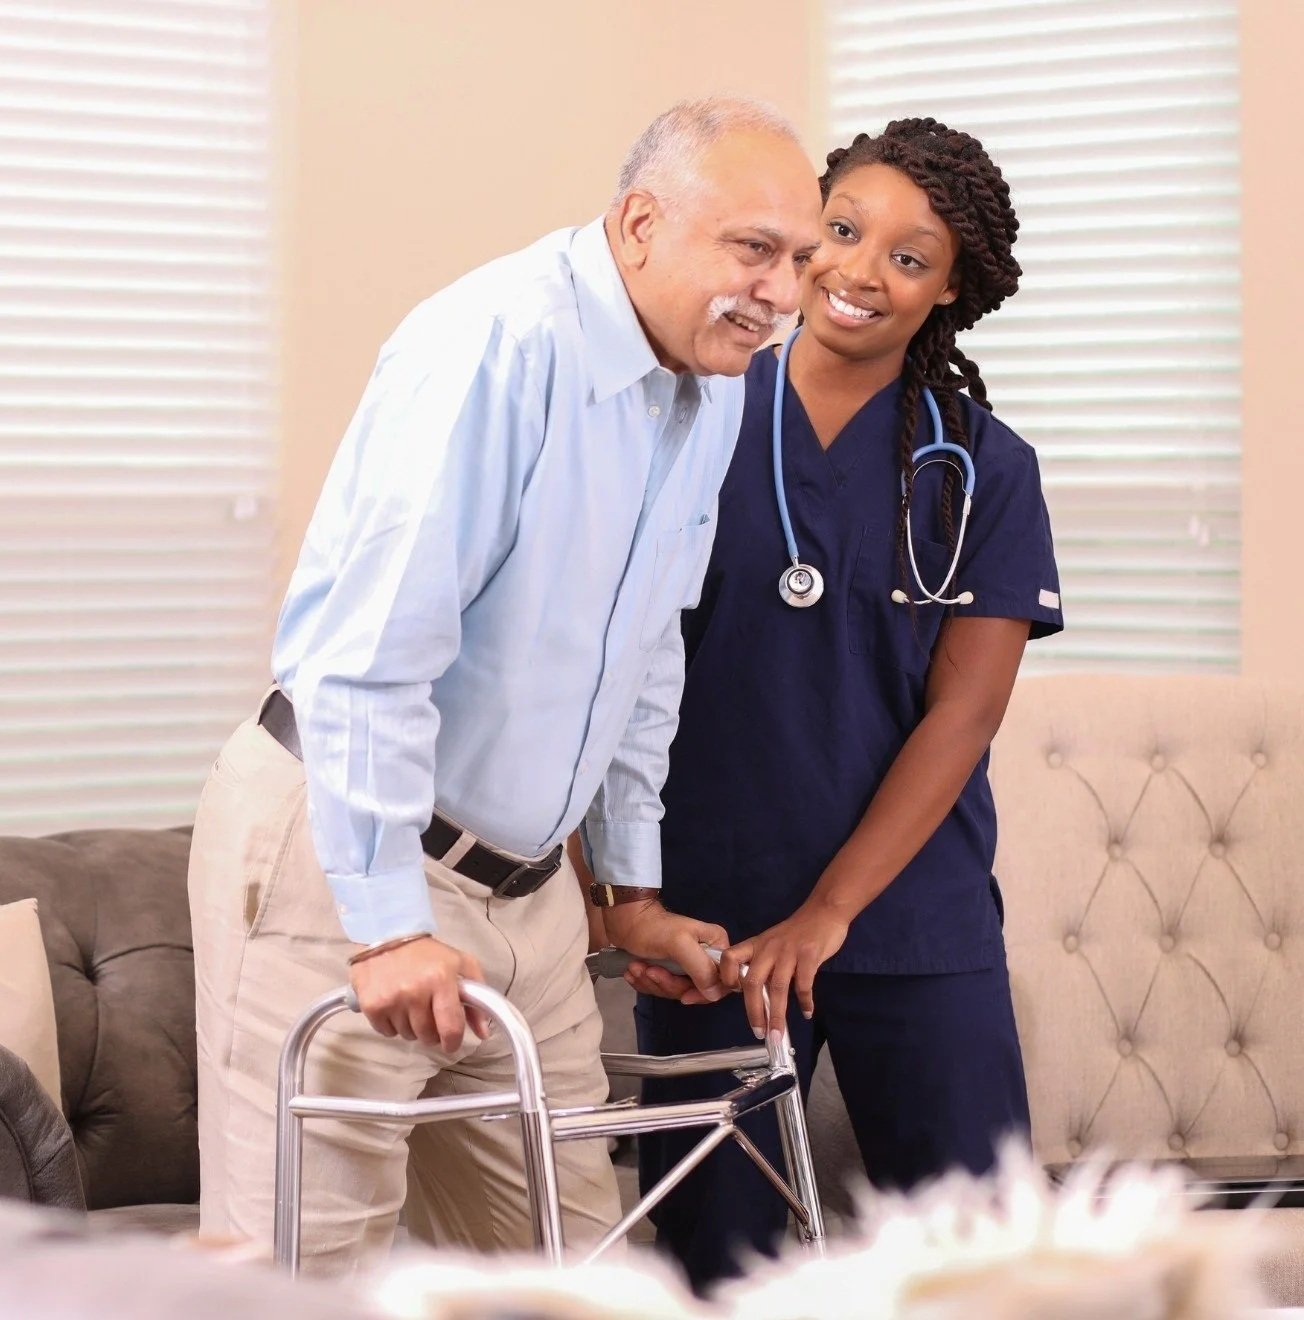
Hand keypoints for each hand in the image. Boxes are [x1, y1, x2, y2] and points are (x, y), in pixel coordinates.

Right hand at [348, 936, 492, 1052]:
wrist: (386, 934)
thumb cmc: (427, 952)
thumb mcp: (460, 964)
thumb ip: (477, 997)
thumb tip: (483, 1033)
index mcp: (441, 979)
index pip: (450, 1027)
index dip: (453, 1041)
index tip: (451, 1043)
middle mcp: (415, 991)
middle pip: (428, 1036)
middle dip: (432, 1031)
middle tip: (429, 1014)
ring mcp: (391, 999)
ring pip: (407, 1035)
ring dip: (411, 1026)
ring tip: (410, 1004)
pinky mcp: (371, 1005)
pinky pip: (387, 1032)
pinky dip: (392, 1024)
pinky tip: (394, 1005)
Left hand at [602, 899, 727, 1002]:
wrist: (624, 921)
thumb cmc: (653, 928)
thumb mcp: (680, 945)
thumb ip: (701, 968)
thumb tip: (714, 994)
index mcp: (715, 946)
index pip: (721, 982)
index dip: (703, 993)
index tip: (683, 996)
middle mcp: (705, 957)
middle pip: (695, 989)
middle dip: (668, 984)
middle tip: (648, 970)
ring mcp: (686, 966)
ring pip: (675, 991)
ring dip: (652, 982)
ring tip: (636, 967)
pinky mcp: (668, 971)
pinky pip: (661, 989)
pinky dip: (645, 983)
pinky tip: (633, 971)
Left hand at [720, 902, 850, 1035]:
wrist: (824, 912)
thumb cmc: (796, 933)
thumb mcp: (772, 943)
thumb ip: (763, 965)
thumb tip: (756, 997)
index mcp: (756, 945)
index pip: (729, 958)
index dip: (726, 977)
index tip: (732, 996)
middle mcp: (768, 948)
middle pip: (752, 981)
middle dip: (754, 1011)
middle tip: (758, 1032)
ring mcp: (788, 951)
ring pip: (777, 987)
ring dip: (777, 1014)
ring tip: (778, 1033)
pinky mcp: (809, 954)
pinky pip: (804, 984)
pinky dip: (805, 1001)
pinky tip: (806, 1012)